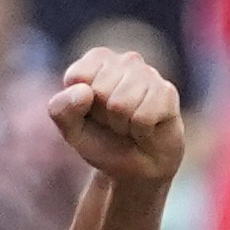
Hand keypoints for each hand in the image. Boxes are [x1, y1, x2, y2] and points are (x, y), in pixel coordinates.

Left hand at [48, 47, 182, 184]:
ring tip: (130, 126)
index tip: (90, 113)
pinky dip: (141, 132)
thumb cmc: (102, 142)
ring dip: (122, 125)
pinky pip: (143, 116)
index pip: (78, 75)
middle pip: (100, 90)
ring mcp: (149, 74)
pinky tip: (146, 129)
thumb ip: (62, 110)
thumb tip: (84, 91)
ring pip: (121, 104)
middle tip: (113, 123)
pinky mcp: (168, 92)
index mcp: (97, 61)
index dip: (79, 106)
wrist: (136, 169)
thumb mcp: (71, 130)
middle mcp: (125, 61)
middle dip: (102, 117)